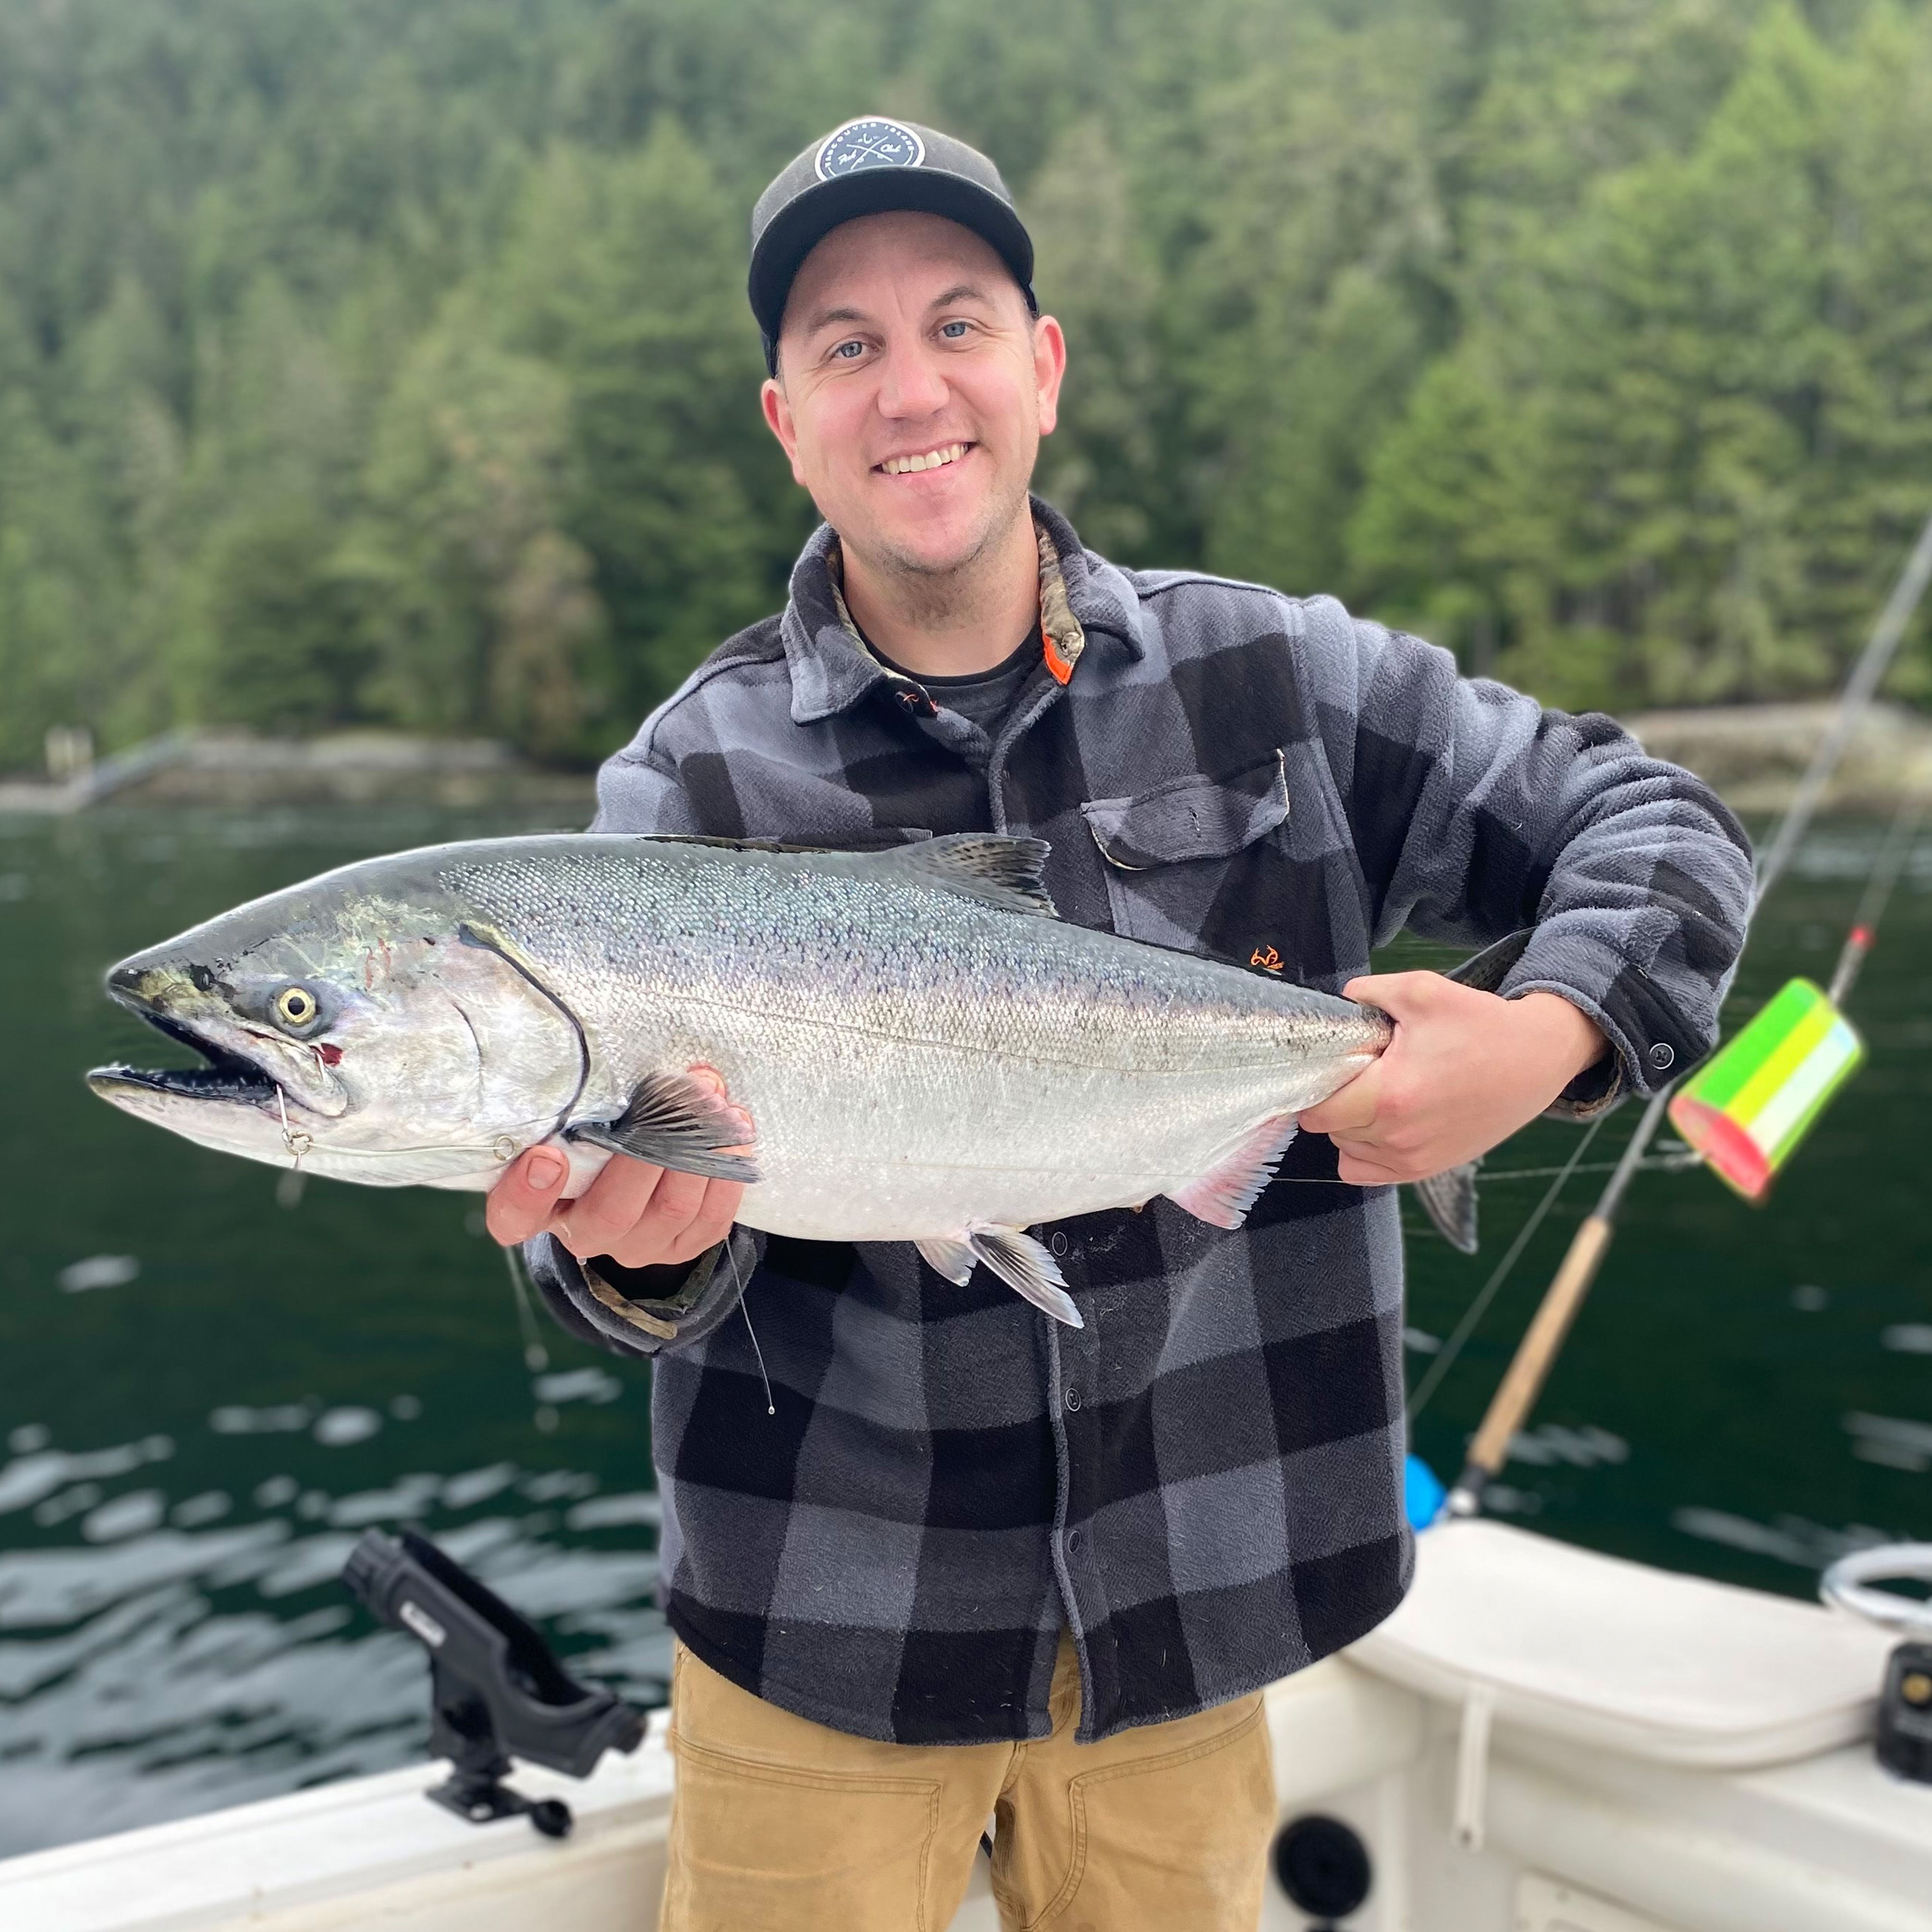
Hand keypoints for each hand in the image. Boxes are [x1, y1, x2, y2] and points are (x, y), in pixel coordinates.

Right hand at [484, 1067, 750, 1268]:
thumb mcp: (578, 1118)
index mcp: (540, 1205)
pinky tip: (735, 1133)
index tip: (547, 1154)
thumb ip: (584, 1101)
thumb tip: (629, 1059)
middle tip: (674, 1095)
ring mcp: (636, 1246)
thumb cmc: (599, 1134)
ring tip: (711, 1100)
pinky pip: (710, 1219)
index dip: (528, 1192)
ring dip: (698, 1151)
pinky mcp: (682, 1247)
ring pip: (670, 1211)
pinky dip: (726, 1173)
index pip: (515, 1216)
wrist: (642, 1182)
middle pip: (611, 1211)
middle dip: (650, 1149)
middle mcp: (584, 1234)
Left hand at [1299, 976, 1606, 1186]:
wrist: (1536, 1059)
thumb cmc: (1481, 1024)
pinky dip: (1364, 1151)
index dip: (1313, 1086)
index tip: (1329, 1066)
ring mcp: (1414, 1159)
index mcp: (1390, 1095)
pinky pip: (1367, 1172)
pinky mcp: (1428, 1168)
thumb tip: (1339, 1002)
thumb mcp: (1421, 991)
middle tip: (1361, 1072)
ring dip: (1350, 1125)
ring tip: (1378, 1093)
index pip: (1316, 1111)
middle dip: (1334, 1100)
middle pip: (1330, 1129)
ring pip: (1347, 1150)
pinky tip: (1381, 1121)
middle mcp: (1398, 1137)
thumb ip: (1367, 992)